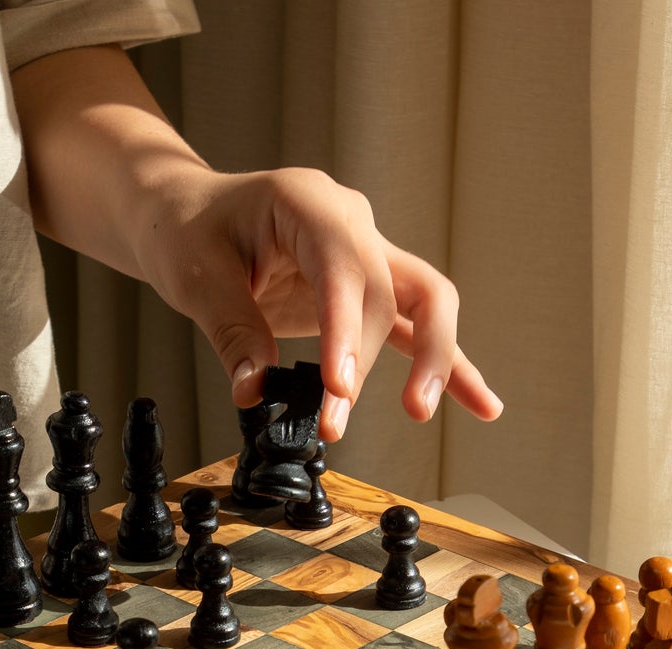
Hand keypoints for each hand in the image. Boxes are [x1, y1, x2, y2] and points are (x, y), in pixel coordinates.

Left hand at [133, 166, 503, 440]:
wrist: (189, 215)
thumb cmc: (190, 232)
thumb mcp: (197, 277)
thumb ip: (232, 332)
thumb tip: (255, 391)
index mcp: (309, 202)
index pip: (345, 268)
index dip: (347, 332)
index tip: (337, 388)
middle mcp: (351, 223)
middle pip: (389, 293)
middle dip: (368, 365)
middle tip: (334, 424)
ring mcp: (368, 256)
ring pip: (427, 302)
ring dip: (437, 359)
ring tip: (422, 411)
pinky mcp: (371, 293)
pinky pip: (417, 329)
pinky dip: (449, 366)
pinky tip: (482, 404)